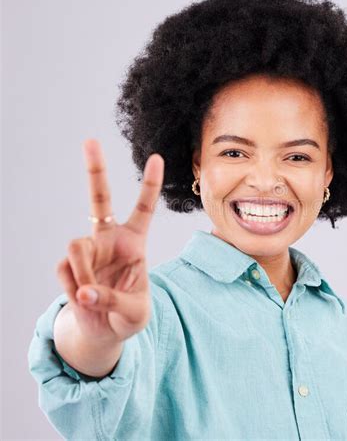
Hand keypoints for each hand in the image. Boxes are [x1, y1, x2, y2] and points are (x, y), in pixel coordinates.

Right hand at [55, 139, 163, 343]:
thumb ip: (112, 301)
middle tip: (90, 141)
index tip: (156, 157)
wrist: (105, 331)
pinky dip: (73, 288)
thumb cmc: (130, 316)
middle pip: (100, 198)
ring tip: (91, 295)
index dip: (149, 184)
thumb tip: (83, 292)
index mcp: (135, 242)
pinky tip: (82, 298)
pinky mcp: (68, 264)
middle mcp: (109, 239)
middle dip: (95, 170)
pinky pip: (64, 270)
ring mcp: (87, 250)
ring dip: (83, 273)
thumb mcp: (134, 313)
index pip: (144, 208)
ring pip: (76, 245)